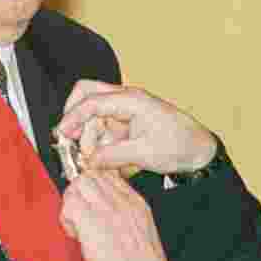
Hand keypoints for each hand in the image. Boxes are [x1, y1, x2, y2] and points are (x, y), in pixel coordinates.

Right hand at [57, 80, 216, 174]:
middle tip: (70, 143)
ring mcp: (125, 112)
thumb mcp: (144, 153)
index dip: (72, 118)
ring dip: (90, 140)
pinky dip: (101, 146)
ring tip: (97, 163)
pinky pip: (104, 132)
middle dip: (75, 118)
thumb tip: (87, 159)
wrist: (199, 152)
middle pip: (87, 96)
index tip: (61, 136)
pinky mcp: (126, 125)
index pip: (92, 101)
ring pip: (93, 118)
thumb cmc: (179, 145)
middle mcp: (125, 101)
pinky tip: (110, 164)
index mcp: (131, 100)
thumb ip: (112, 155)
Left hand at [60, 170, 170, 260]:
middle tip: (79, 213)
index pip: (109, 176)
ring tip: (77, 224)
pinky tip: (75, 233)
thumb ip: (126, 219)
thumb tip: (107, 217)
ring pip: (78, 184)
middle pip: (91, 176)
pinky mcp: (91, 222)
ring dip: (71, 203)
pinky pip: (69, 205)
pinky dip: (66, 218)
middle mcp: (122, 202)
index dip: (93, 187)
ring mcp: (106, 210)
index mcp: (136, 204)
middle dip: (80, 192)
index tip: (89, 201)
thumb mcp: (144, 234)